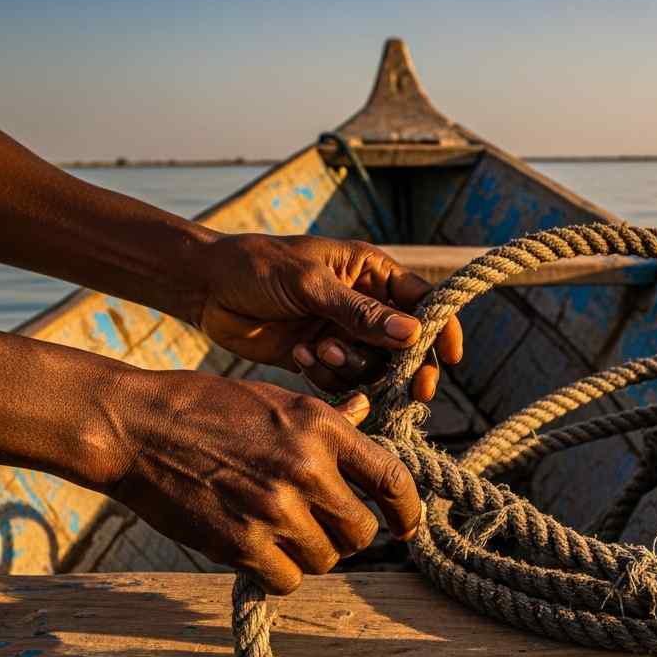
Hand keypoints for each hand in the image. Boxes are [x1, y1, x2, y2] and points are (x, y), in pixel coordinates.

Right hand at [104, 369, 419, 593]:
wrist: (136, 426)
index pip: (392, 479)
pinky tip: (260, 550)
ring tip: (283, 531)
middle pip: (362, 531)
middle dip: (349, 535)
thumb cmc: (207, 407)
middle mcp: (307, 468)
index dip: (408, 511)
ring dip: (312, 554)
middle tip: (324, 526)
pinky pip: (287, 580)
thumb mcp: (278, 399)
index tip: (406, 526)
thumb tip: (366, 415)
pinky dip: (279, 573)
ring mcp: (275, 508)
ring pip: (327, 560)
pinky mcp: (241, 543)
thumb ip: (327, 420)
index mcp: (323, 427)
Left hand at [197, 234, 461, 401]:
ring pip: (375, 367)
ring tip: (319, 351)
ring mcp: (343, 334)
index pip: (423, 301)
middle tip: (410, 389)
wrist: (205, 289)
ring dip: (354, 367)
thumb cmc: (257, 267)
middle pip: (407, 345)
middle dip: (407, 366)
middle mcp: (364, 305)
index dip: (443, 328)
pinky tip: (298, 357)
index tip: (451, 357)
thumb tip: (414, 334)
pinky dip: (327, 377)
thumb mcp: (310, 284)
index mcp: (371, 273)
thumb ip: (360, 313)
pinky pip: (343, 382)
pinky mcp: (320, 359)